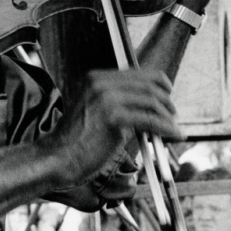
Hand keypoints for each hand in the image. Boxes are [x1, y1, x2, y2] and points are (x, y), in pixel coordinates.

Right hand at [45, 69, 180, 188]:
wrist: (57, 157)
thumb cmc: (76, 140)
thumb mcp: (93, 110)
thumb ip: (115, 101)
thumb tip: (149, 102)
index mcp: (95, 77)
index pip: (138, 72)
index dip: (158, 83)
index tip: (168, 95)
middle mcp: (100, 83)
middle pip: (148, 84)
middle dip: (166, 101)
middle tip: (173, 115)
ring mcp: (106, 98)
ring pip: (152, 101)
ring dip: (168, 116)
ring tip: (173, 128)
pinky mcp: (113, 117)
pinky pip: (149, 120)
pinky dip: (165, 128)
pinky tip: (172, 135)